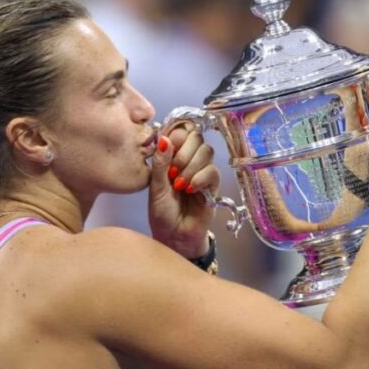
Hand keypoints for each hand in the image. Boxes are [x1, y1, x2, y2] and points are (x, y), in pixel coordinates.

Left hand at [148, 124, 220, 257]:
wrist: (174, 237)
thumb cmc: (162, 213)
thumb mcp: (155, 187)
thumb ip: (160, 162)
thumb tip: (164, 138)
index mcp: (172, 157)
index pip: (181, 131)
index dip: (177, 136)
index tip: (168, 147)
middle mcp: (188, 161)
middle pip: (196, 137)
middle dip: (183, 152)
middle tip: (172, 172)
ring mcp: (202, 172)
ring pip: (206, 151)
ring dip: (191, 166)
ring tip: (180, 185)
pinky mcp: (213, 186)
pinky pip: (213, 171)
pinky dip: (200, 178)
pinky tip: (190, 190)